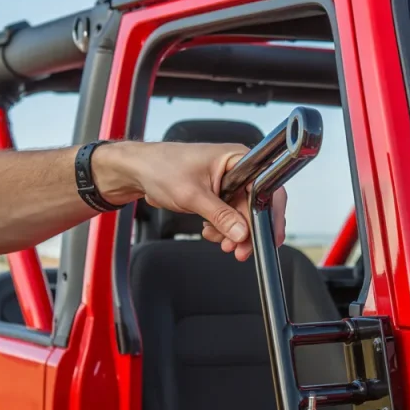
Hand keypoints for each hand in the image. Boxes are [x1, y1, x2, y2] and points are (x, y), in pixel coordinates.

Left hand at [93, 141, 287, 260]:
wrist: (138, 171)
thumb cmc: (161, 167)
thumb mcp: (192, 195)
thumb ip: (219, 215)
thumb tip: (241, 233)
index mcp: (237, 159)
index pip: (265, 187)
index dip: (270, 213)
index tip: (270, 235)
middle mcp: (237, 170)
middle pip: (257, 205)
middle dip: (248, 230)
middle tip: (241, 250)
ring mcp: (228, 183)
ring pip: (243, 214)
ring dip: (234, 233)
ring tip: (221, 243)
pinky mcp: (219, 194)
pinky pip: (230, 216)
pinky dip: (223, 229)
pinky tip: (211, 232)